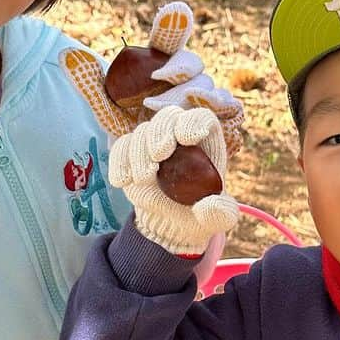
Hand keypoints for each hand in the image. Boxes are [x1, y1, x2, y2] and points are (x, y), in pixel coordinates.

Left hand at [60, 2, 245, 151]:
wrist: (156, 178)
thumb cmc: (136, 140)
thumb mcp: (111, 114)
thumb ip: (93, 86)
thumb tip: (68, 54)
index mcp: (162, 69)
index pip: (168, 40)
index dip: (173, 25)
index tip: (175, 11)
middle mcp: (187, 80)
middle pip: (190, 61)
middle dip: (176, 68)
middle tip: (156, 82)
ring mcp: (207, 98)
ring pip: (206, 83)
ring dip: (185, 94)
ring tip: (160, 110)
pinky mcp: (224, 118)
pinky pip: (228, 104)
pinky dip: (218, 103)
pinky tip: (204, 107)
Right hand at [110, 105, 238, 254]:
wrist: (173, 223)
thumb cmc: (202, 213)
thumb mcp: (219, 219)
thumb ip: (220, 213)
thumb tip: (207, 206)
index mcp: (206, 142)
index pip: (201, 117)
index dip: (193, 121)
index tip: (187, 138)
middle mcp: (179, 135)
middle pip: (169, 116)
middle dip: (161, 132)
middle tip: (159, 155)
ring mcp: (153, 142)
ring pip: (143, 131)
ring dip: (140, 152)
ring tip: (144, 179)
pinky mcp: (132, 153)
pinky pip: (121, 146)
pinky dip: (119, 161)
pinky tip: (122, 181)